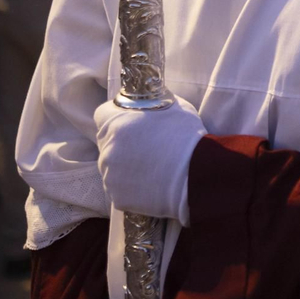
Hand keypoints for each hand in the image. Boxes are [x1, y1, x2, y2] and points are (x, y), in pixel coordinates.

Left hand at [93, 94, 206, 224]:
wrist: (197, 175)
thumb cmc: (187, 137)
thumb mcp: (172, 105)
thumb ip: (151, 103)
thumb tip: (148, 101)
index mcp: (116, 124)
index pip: (101, 115)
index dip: (115, 117)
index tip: (128, 122)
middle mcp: (108, 150)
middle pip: (105, 142)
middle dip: (120, 143)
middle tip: (144, 147)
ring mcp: (110, 176)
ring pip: (110, 167)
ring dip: (123, 166)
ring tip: (149, 167)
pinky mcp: (117, 198)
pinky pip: (118, 188)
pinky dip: (130, 186)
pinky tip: (149, 183)